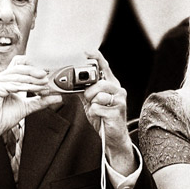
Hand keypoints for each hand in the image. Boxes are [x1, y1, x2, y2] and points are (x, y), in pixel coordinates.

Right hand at [0, 55, 63, 144]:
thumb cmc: (3, 117)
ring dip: (33, 81)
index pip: (19, 66)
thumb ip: (41, 101)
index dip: (33, 67)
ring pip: (18, 77)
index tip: (46, 73)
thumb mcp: (27, 106)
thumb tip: (58, 97)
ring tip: (44, 85)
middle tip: (47, 77)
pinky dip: (25, 87)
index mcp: (4, 79)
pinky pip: (13, 85)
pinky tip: (35, 89)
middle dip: (35, 72)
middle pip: (19, 69)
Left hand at [82, 50, 134, 173]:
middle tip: (89, 99)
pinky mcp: (117, 112)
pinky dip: (94, 113)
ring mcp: (119, 100)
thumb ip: (85, 90)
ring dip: (92, 103)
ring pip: (99, 95)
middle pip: (100, 83)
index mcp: (112, 85)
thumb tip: (70, 82)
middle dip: (90, 92)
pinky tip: (99, 116)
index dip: (96, 58)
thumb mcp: (92, 102)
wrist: (113, 137)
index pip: (105, 67)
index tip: (87, 51)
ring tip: (95, 109)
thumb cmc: (104, 118)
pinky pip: (98, 108)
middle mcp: (118, 90)